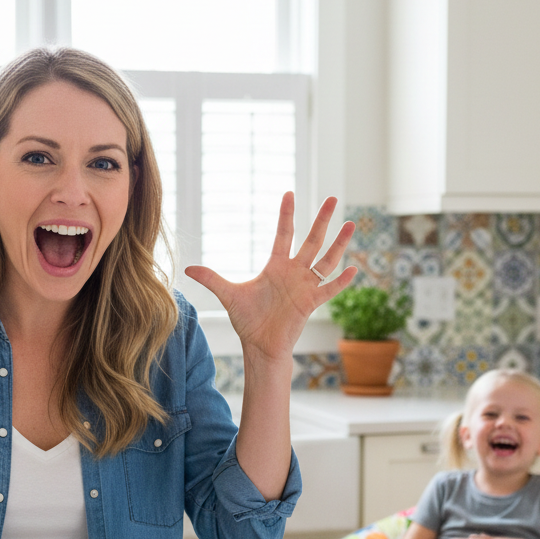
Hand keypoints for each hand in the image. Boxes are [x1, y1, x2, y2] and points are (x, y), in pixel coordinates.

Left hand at [185, 193, 355, 362]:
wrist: (259, 345)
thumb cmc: (248, 320)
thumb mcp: (229, 295)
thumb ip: (212, 279)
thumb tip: (187, 269)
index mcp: (276, 266)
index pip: (284, 234)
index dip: (286, 215)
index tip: (289, 193)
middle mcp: (294, 272)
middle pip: (311, 240)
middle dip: (321, 220)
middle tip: (332, 198)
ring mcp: (305, 287)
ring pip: (326, 260)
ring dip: (338, 244)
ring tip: (351, 224)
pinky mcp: (311, 303)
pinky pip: (329, 289)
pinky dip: (340, 281)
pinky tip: (353, 269)